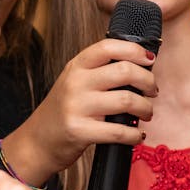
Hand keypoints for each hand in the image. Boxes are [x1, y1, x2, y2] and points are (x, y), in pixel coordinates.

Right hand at [9, 38, 156, 176]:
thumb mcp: (74, 82)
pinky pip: (119, 131)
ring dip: (145, 108)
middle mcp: (76, 82)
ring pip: (127, 100)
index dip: (134, 50)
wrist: (37, 142)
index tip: (149, 60)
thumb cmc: (63, 112)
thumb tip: (139, 67)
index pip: (109, 47)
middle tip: (152, 91)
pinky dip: (135, 135)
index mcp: (76, 66)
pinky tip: (136, 135)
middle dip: (148, 81)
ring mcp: (77, 107)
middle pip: (125, 71)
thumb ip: (99, 72)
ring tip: (146, 113)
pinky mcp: (80, 131)